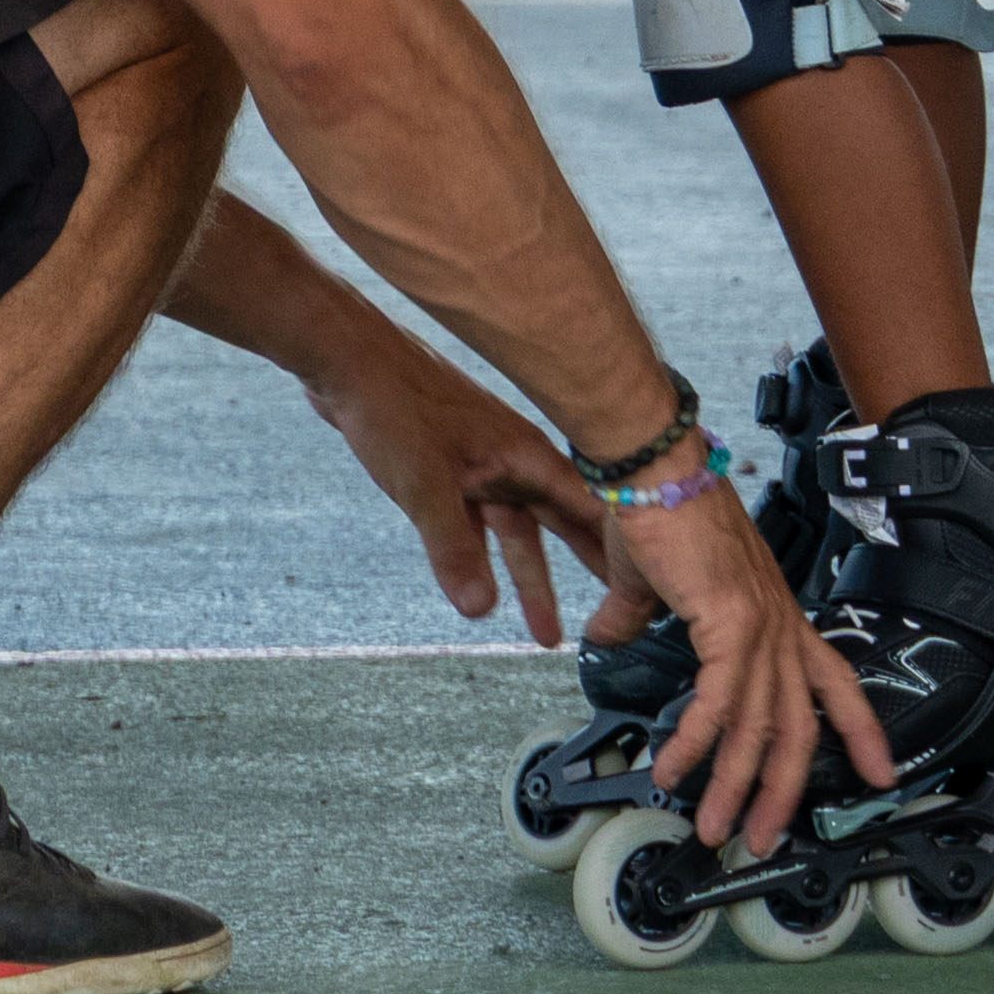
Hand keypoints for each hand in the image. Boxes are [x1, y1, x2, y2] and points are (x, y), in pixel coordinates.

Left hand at [297, 325, 605, 645]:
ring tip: (545, 634)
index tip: (647, 590)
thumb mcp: (425, 485)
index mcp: (526, 456)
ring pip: (517, 533)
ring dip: (528, 579)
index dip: (620, 548)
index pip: (592, 508)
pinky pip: (480, 525)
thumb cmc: (393, 405)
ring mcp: (482, 465)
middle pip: (562, 525)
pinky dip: (484, 559)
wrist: (346, 359)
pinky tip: (483, 588)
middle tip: (616, 620)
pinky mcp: (450, 471)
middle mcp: (513, 462)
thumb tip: (480, 611)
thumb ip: (453, 549)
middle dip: (585, 573)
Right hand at [607, 481, 887, 855]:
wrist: (654, 470)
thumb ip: (637, 616)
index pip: (835, 683)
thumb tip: (610, 634)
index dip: (862, 732)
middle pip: (800, 725)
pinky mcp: (730, 623)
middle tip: (762, 836)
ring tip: (711, 825)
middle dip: (785, 791)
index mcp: (775, 617)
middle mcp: (778, 625)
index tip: (881, 774)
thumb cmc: (660, 511)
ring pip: (760, 726)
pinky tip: (673, 767)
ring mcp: (760, 625)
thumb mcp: (656, 583)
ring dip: (734, 784)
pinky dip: (698, 742)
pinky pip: (720, 701)